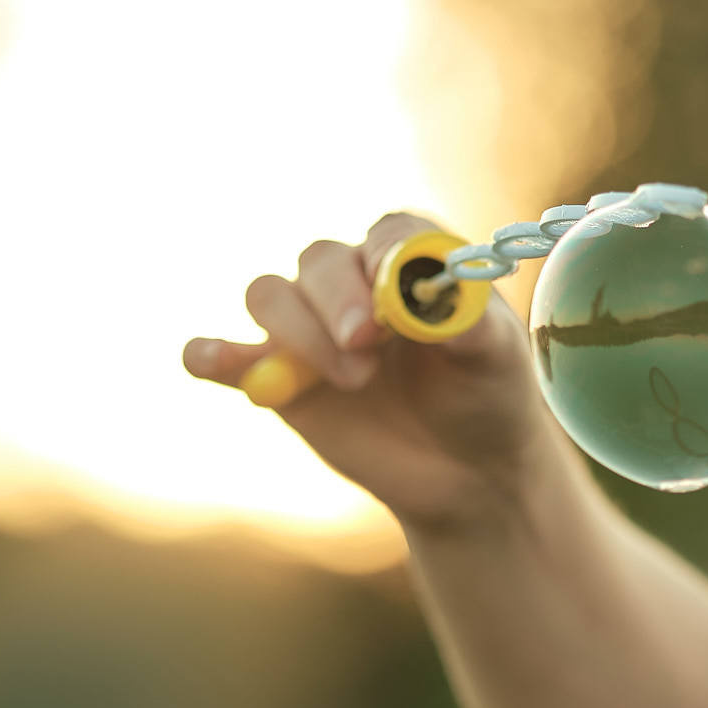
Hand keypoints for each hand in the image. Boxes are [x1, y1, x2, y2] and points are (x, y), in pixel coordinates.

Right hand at [183, 212, 562, 530]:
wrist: (467, 471)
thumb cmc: (487, 397)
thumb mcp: (497, 358)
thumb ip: (468, 320)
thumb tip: (431, 293)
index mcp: (409, 260)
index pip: (385, 236)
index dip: (382, 261)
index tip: (393, 304)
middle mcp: (352, 282)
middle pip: (319, 263)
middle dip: (337, 302)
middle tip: (365, 347)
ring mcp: (309, 328)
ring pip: (271, 297)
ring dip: (299, 333)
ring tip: (353, 382)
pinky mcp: (277, 378)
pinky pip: (227, 355)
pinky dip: (210, 353)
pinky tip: (210, 360)